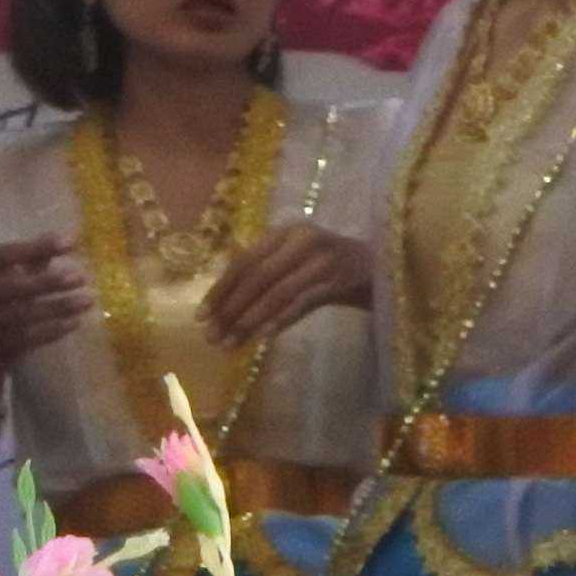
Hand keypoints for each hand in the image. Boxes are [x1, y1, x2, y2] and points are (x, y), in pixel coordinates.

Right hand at [0, 233, 94, 383]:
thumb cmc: (4, 296)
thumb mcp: (15, 271)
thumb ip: (38, 253)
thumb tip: (72, 235)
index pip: (6, 253)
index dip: (38, 247)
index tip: (71, 242)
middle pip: (14, 287)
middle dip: (49, 282)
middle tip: (82, 277)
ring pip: (25, 314)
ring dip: (60, 306)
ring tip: (89, 299)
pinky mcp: (1, 345)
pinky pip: (30, 338)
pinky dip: (55, 329)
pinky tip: (77, 321)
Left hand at [199, 222, 375, 348]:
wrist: (376, 267)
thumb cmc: (323, 266)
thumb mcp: (291, 261)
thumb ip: (261, 276)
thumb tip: (217, 311)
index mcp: (284, 232)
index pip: (244, 261)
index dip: (221, 289)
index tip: (200, 316)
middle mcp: (302, 239)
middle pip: (258, 276)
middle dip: (231, 309)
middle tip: (210, 337)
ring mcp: (322, 259)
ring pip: (278, 292)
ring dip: (250, 320)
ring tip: (230, 344)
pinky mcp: (338, 279)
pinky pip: (302, 303)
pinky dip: (280, 320)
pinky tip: (262, 338)